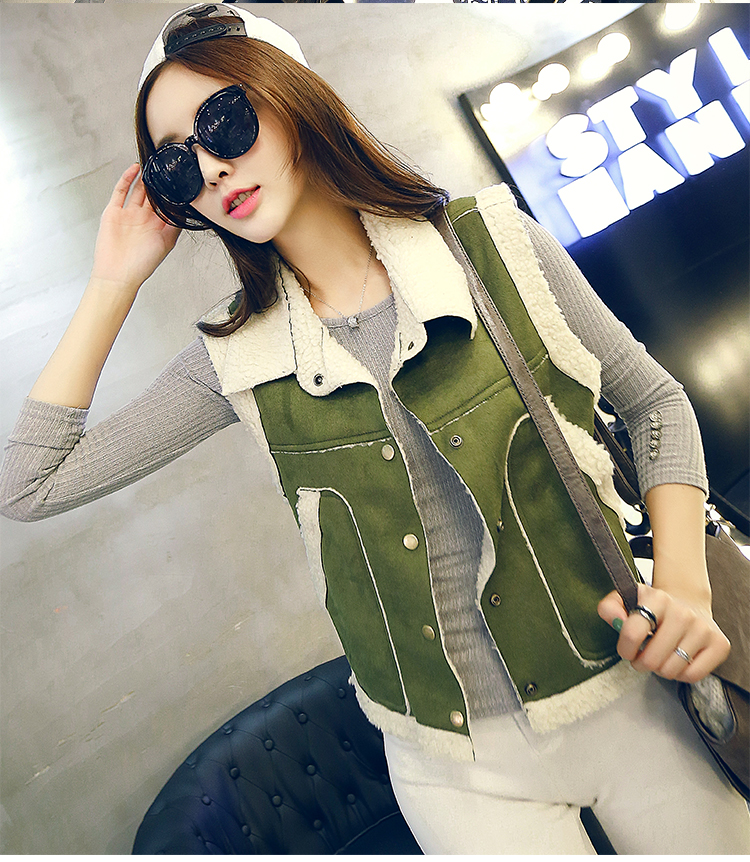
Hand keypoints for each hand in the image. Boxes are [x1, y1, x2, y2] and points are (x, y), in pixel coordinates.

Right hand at [90, 164, 180, 293]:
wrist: (118, 273)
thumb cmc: (142, 264)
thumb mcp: (167, 242)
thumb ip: (176, 224)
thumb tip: (188, 209)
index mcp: (157, 226)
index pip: (167, 204)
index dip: (172, 193)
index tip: (180, 179)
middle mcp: (144, 219)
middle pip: (152, 195)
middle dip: (159, 182)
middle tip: (168, 166)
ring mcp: (128, 214)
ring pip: (138, 190)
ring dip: (145, 178)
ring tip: (153, 163)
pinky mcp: (114, 212)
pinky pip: (120, 191)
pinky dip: (127, 179)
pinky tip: (135, 169)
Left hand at [598, 583, 729, 683]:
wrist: (688, 604)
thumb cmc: (652, 607)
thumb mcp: (626, 599)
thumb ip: (610, 608)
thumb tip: (615, 621)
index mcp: (657, 598)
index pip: (631, 633)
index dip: (624, 649)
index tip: (627, 649)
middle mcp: (683, 613)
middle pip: (651, 659)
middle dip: (641, 663)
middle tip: (643, 655)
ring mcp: (703, 629)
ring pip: (671, 670)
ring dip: (660, 669)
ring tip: (661, 656)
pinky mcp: (720, 644)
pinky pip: (692, 675)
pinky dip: (681, 674)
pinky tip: (677, 659)